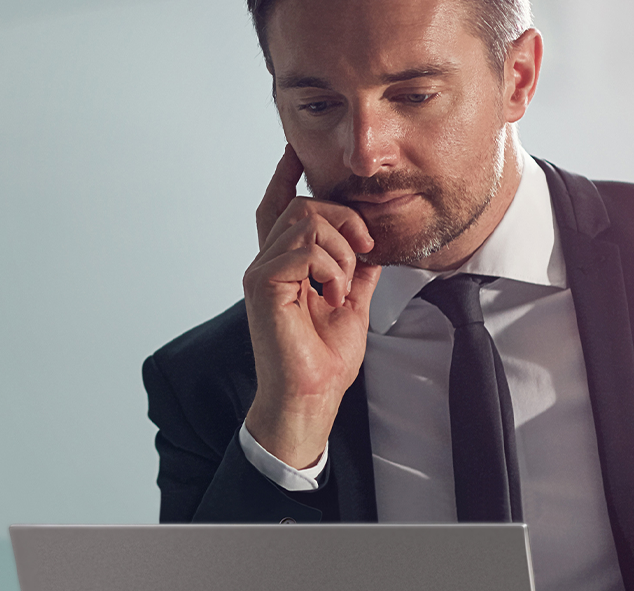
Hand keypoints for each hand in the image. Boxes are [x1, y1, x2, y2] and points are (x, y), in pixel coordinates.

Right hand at [242, 145, 381, 468]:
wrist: (312, 395)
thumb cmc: (325, 358)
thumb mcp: (352, 301)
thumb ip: (357, 269)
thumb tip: (372, 245)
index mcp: (284, 265)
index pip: (278, 207)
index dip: (285, 176)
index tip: (295, 151)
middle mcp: (266, 263)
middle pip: (303, 206)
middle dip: (344, 220)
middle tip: (364, 252)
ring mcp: (261, 272)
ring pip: (307, 220)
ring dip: (340, 251)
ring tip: (342, 287)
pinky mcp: (263, 285)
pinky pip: (305, 247)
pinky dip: (331, 268)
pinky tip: (332, 295)